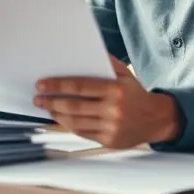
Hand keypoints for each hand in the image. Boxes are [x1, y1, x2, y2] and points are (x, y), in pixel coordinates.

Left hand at [33, 55, 182, 148]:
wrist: (156, 120)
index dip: (57, 86)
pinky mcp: (109, 141)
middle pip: (74, 106)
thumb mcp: (126, 73)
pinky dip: (68, 125)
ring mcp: (111, 127)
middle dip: (51, 101)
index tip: (41, 84)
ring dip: (56, 114)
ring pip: (75, 121)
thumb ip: (106, 63)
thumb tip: (83, 52)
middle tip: (37, 98)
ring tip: (46, 107)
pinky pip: (82, 133)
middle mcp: (113, 109)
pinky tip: (60, 118)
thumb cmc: (135, 93)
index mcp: (115, 90)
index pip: (79, 87)